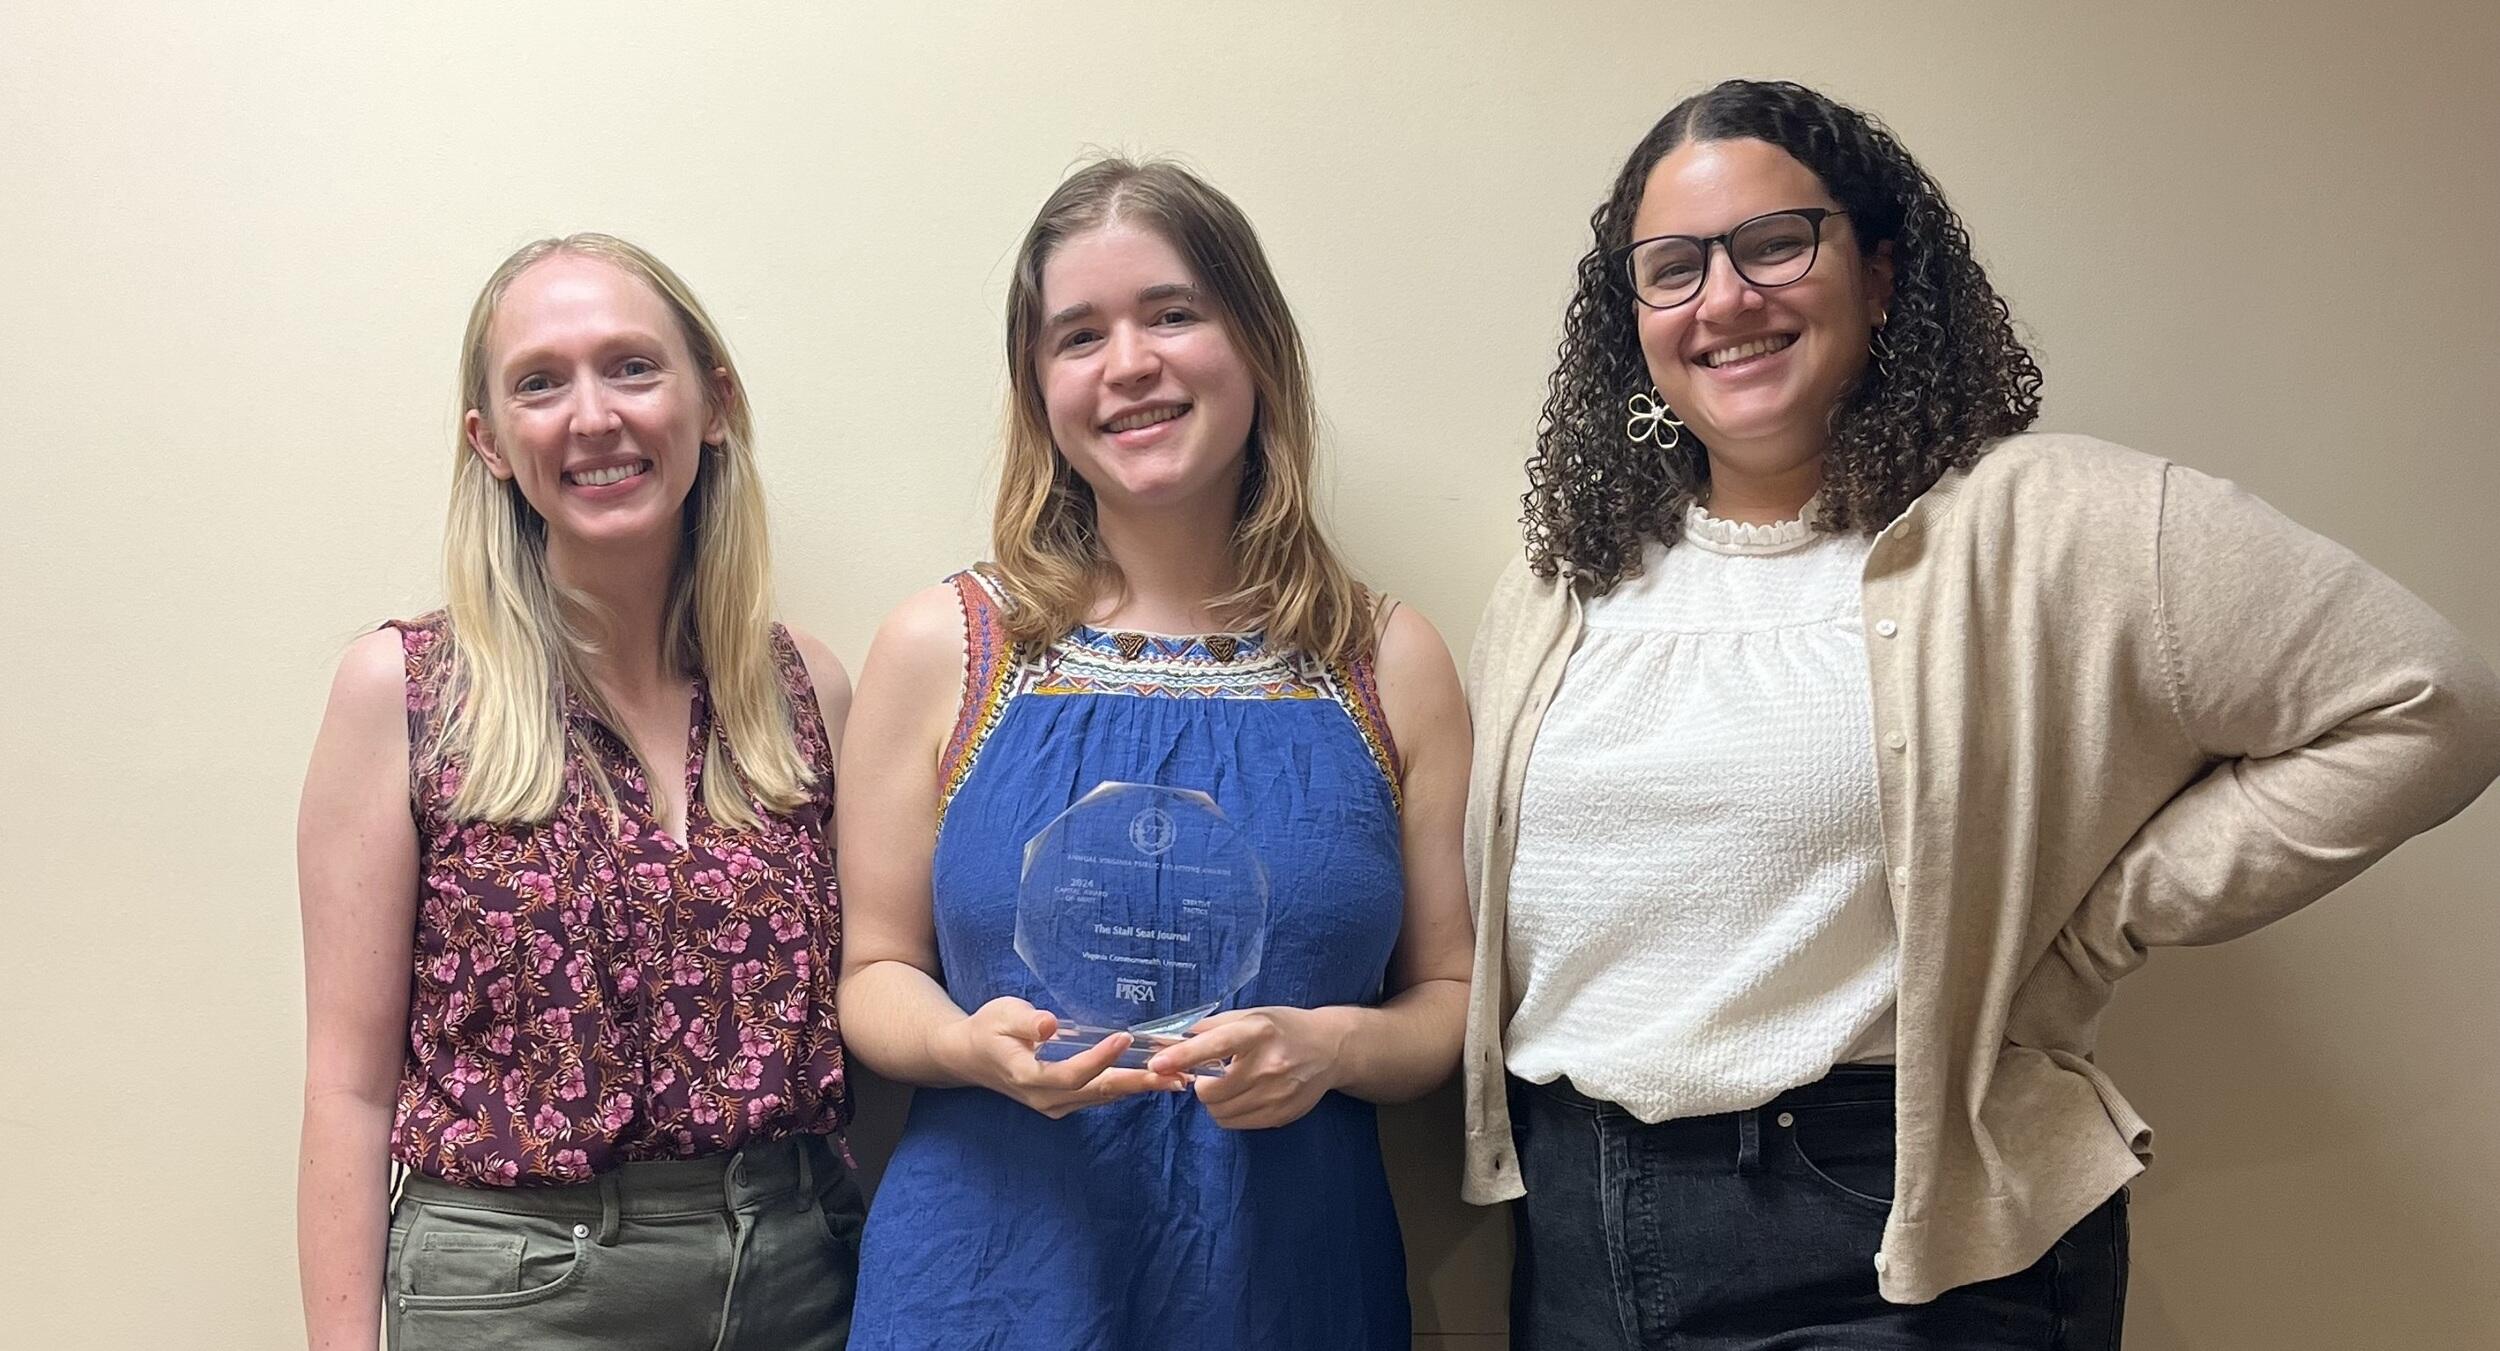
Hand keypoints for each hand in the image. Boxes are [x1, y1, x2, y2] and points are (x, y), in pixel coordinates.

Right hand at [935, 996, 1186, 1118]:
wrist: (969, 1057)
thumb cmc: (987, 1029)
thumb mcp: (1001, 1015)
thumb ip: (1026, 1022)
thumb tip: (1048, 1026)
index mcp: (1027, 1075)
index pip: (1070, 1073)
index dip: (1099, 1059)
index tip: (1125, 1038)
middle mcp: (1045, 1098)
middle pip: (1097, 1092)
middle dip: (1138, 1083)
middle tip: (1175, 1076)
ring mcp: (1056, 1105)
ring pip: (1103, 1098)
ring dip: (1141, 1088)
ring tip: (1178, 1079)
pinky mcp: (1065, 1102)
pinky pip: (1101, 1097)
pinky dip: (1129, 1087)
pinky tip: (1155, 1079)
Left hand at [1147, 1006, 1349, 1129]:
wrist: (1330, 1049)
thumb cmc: (1283, 1028)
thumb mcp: (1250, 1016)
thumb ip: (1210, 1028)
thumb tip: (1168, 1040)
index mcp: (1258, 1032)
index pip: (1214, 1046)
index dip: (1183, 1056)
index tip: (1158, 1063)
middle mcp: (1269, 1064)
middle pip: (1211, 1090)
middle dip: (1201, 1084)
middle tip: (1211, 1074)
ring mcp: (1277, 1094)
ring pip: (1220, 1112)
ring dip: (1215, 1101)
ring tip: (1230, 1084)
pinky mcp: (1281, 1115)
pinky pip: (1237, 1124)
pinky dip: (1230, 1112)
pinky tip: (1244, 1096)